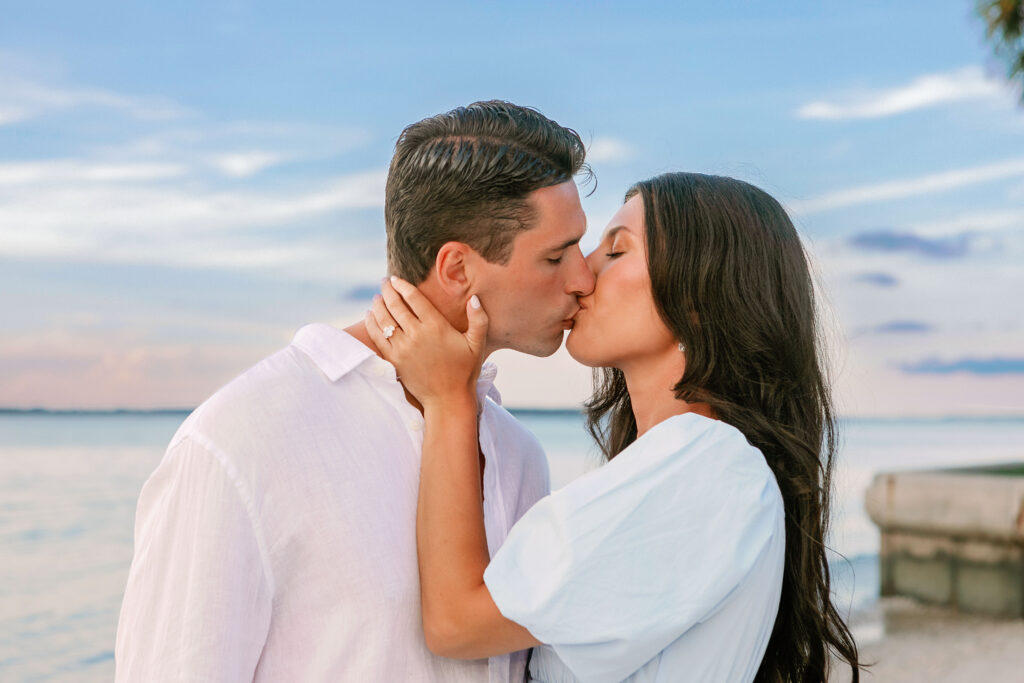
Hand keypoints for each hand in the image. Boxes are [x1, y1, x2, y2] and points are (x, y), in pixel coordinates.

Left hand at [364, 276, 488, 407]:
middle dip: (387, 291)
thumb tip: (475, 298)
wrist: (447, 399)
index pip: (414, 299)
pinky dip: (372, 323)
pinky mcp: (394, 360)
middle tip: (384, 283)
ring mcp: (403, 348)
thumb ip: (479, 319)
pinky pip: (378, 337)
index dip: (403, 286)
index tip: (396, 279)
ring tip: (377, 297)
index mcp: (436, 327)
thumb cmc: (464, 370)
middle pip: (396, 305)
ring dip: (378, 305)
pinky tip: (370, 315)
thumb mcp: (477, 344)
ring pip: (384, 319)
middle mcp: (417, 335)